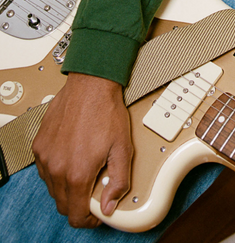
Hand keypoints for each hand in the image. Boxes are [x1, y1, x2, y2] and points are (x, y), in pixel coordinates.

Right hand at [32, 72, 132, 227]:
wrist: (91, 85)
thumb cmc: (107, 111)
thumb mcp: (123, 148)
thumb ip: (118, 180)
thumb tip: (110, 204)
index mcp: (78, 173)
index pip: (75, 215)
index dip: (88, 219)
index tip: (96, 212)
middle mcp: (57, 168)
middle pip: (63, 204)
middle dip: (78, 202)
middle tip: (93, 188)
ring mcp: (45, 157)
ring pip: (53, 188)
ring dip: (67, 186)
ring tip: (85, 167)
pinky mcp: (39, 146)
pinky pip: (45, 169)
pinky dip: (57, 170)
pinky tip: (72, 156)